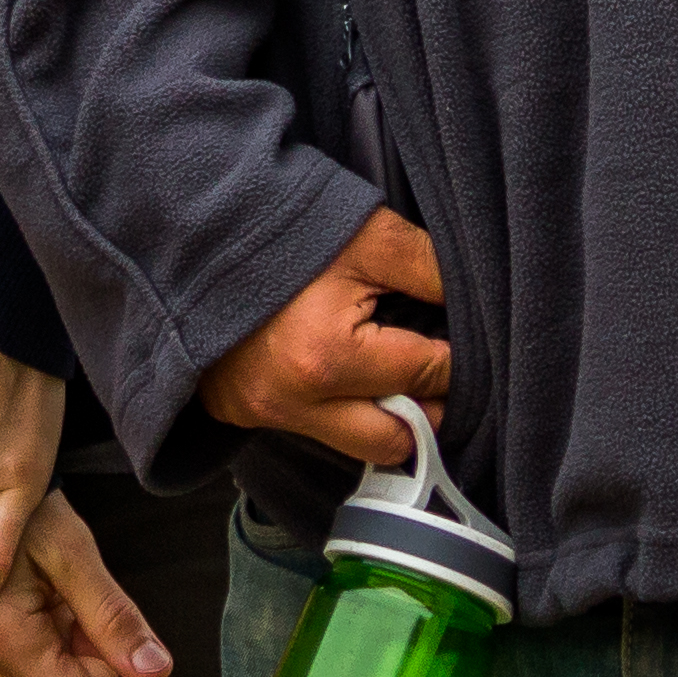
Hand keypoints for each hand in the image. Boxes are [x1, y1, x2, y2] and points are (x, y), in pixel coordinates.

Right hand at [0, 487, 172, 676]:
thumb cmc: (7, 500)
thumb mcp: (70, 550)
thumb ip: (111, 616)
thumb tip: (156, 672)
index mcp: (0, 640)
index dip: (98, 668)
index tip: (86, 616)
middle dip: (58, 636)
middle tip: (44, 578)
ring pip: (9, 664)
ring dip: (24, 627)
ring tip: (10, 571)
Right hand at [200, 208, 448, 468]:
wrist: (196, 235)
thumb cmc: (287, 230)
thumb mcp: (369, 235)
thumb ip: (431, 269)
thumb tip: (482, 301)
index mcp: (330, 358)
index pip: (428, 375)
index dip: (459, 357)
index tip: (470, 342)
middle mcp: (297, 403)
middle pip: (396, 439)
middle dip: (430, 408)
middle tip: (440, 369)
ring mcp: (265, 414)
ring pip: (356, 446)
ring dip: (386, 418)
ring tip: (398, 373)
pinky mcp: (243, 412)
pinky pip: (314, 432)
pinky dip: (341, 412)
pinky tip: (351, 375)